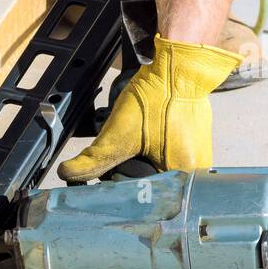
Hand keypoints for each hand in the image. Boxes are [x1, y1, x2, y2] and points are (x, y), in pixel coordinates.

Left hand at [58, 34, 241, 181]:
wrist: (179, 69)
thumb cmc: (157, 98)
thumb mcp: (118, 134)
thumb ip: (93, 160)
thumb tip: (68, 175)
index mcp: (182, 176)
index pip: (144, 199)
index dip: (122, 188)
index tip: (110, 173)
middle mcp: (196, 174)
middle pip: (152, 189)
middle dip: (131, 175)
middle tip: (124, 153)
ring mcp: (199, 159)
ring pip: (159, 175)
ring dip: (141, 165)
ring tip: (138, 143)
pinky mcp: (196, 146)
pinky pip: (169, 161)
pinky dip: (153, 155)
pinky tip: (147, 141)